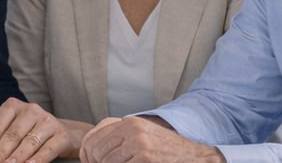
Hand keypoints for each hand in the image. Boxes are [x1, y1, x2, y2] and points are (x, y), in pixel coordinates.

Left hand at [0, 98, 72, 162]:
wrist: (61, 134)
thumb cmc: (28, 132)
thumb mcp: (9, 131)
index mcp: (14, 106)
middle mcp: (31, 110)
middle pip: (13, 133)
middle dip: (1, 151)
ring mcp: (48, 121)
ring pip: (30, 141)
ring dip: (17, 157)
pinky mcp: (61, 135)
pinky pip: (48, 149)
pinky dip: (37, 159)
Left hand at [79, 116, 222, 162]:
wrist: (194, 157)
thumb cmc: (166, 151)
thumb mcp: (141, 137)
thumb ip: (119, 139)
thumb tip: (90, 152)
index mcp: (129, 123)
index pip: (93, 138)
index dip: (87, 155)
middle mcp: (132, 129)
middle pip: (97, 152)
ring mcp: (139, 143)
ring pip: (107, 162)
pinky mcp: (145, 157)